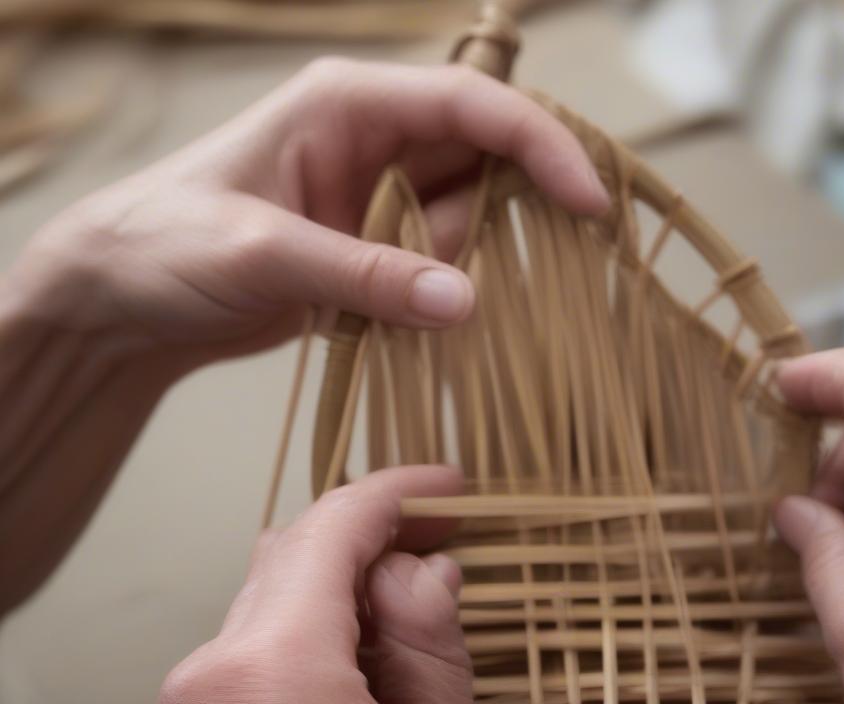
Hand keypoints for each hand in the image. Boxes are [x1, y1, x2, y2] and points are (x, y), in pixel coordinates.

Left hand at [0, 58, 607, 614]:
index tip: (590, 204)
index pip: (471, 107)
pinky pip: (434, 271)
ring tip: (420, 308)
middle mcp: (374, 144)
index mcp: (350, 105)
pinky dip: (444, 301)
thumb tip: (465, 303)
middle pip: (483, 163)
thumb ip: (364, 275)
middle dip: (516, 212)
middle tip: (542, 267)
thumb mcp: (263, 253)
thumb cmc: (167, 244)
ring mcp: (373, 204)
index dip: (541, 148)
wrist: (122, 300)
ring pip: (465, 226)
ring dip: (469, 270)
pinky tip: (425, 327)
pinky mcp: (369, 256)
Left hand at [138, 466, 504, 703]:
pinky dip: (300, 635)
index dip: (395, 496)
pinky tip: (354, 663)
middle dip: (368, 538)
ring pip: (262, 605)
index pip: (328, 533)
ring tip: (409, 609)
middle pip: (286, 558)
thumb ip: (430, 649)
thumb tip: (424, 569)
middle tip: (443, 545)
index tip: (450, 488)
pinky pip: (240, 658)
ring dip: (334, 587)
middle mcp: (205, 685)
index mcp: (273, 675)